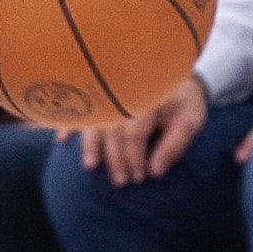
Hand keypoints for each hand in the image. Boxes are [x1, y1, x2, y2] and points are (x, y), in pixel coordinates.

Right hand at [79, 76, 205, 186]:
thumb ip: (174, 145)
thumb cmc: (184, 99)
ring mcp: (110, 92)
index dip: (134, 157)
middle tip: (119, 182)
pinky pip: (81, 108)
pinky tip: (61, 140)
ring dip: (90, 144)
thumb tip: (155, 172)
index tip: (138, 178)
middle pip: (112, 129)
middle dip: (114, 158)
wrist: (175, 71)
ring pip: (95, 119)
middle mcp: (124, 93)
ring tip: (90, 165)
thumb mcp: (190, 120)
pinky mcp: (101, 93)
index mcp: (147, 97)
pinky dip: (70, 123)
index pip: (133, 132)